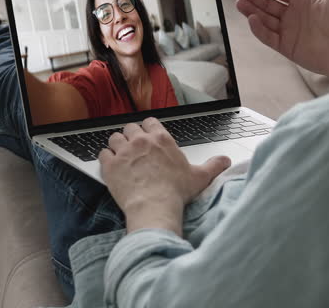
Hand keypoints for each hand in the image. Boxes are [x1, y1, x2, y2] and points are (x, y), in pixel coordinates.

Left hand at [100, 118, 230, 235]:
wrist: (154, 206)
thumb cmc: (175, 192)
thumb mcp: (199, 177)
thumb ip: (213, 166)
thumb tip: (225, 161)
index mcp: (161, 139)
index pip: (150, 122)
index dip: (147, 128)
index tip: (148, 136)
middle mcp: (140, 141)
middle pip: (130, 128)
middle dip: (131, 136)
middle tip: (134, 148)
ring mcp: (123, 152)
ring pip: (114, 138)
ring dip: (117, 145)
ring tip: (121, 155)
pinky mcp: (110, 165)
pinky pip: (102, 153)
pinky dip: (105, 158)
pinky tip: (110, 165)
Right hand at [236, 0, 328, 78]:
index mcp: (303, 1)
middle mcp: (293, 15)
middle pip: (268, 3)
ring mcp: (289, 31)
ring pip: (264, 19)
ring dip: (251, 10)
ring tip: (240, 2)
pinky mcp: (286, 47)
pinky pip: (268, 37)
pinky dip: (259, 28)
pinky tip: (252, 18)